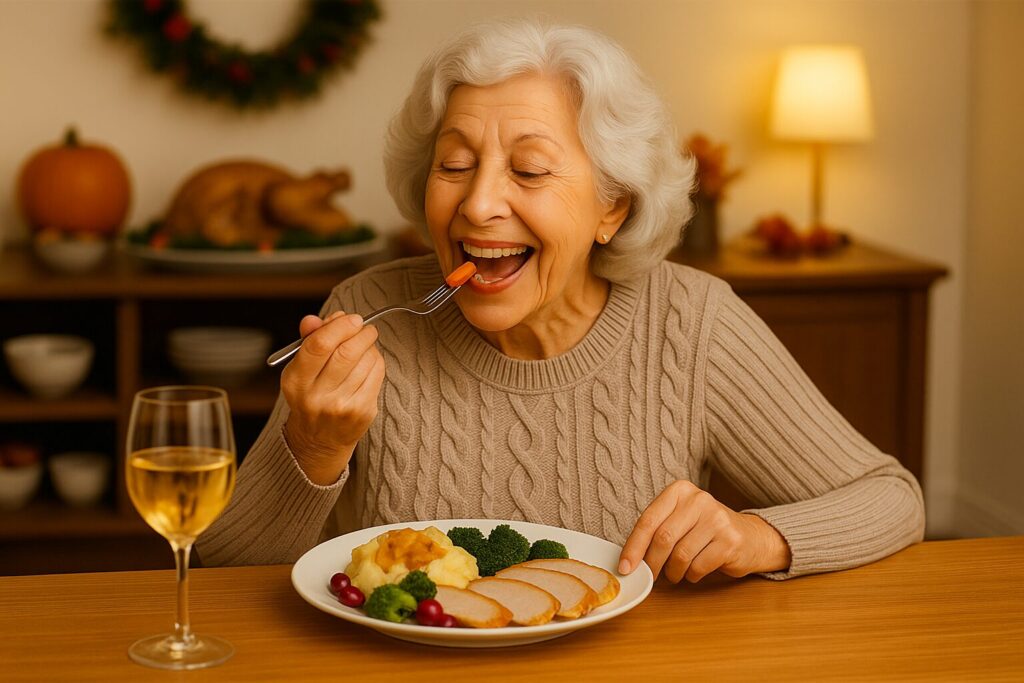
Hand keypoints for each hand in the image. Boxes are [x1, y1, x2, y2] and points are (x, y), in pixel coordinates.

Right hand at [281, 311, 384, 484]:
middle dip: (361, 332)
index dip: (339, 326)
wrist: (319, 440)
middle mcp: (317, 396)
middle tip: (364, 327)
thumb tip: (314, 319)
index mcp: (296, 381)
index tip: (351, 318)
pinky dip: (376, 361)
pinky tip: (368, 363)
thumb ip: (308, 340)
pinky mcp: (363, 411)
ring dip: (369, 346)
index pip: (318, 345)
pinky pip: (377, 374)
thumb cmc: (311, 396)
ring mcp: (342, 406)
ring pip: (366, 361)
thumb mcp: (300, 369)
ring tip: (363, 345)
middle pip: (346, 352)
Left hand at [618, 480, 790, 582]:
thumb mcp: (681, 519)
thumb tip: (629, 559)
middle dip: (651, 563)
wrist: (752, 538)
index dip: (633, 546)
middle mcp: (699, 500)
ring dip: (673, 572)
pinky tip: (695, 571)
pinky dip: (691, 575)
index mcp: (680, 491)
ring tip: (676, 573)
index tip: (624, 567)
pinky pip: (698, 567)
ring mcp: (717, 519)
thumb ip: (657, 531)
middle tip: (649, 576)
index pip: (648, 520)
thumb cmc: (706, 531)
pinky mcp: (730, 541)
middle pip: (663, 538)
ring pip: (680, 556)